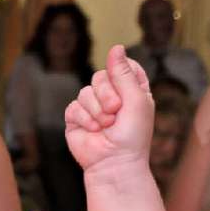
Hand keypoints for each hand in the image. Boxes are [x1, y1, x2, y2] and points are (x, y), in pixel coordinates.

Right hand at [63, 45, 154, 173]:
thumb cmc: (132, 135)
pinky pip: (74, 106)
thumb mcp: (135, 99)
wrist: (114, 163)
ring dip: (97, 110)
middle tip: (115, 111)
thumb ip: (123, 73)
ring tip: (106, 126)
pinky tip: (93, 131)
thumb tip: (116, 47)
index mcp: (132, 90)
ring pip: (86, 91)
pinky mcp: (76, 119)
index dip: (122, 73)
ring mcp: (93, 107)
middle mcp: (112, 96)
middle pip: (100, 76)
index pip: (123, 66)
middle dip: (107, 94)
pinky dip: (84, 119)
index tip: (126, 87)